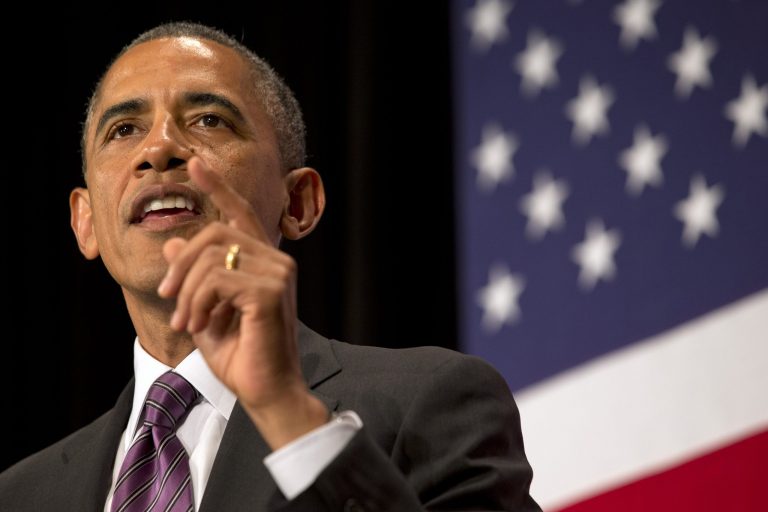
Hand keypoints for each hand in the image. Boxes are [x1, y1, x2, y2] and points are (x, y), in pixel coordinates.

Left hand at [158, 157, 327, 448]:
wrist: (266, 391)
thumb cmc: (242, 356)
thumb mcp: (205, 310)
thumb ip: (194, 277)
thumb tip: (175, 241)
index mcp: (265, 263)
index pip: (240, 214)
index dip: (218, 186)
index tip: (195, 164)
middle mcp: (277, 262)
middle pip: (216, 233)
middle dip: (182, 265)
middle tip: (168, 297)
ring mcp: (278, 274)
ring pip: (212, 257)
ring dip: (187, 292)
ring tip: (185, 322)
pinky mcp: (270, 291)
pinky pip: (216, 280)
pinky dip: (197, 304)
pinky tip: (198, 326)